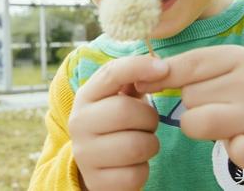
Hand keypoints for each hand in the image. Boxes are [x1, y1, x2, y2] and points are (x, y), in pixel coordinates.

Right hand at [69, 55, 169, 190]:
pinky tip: (134, 164)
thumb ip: (134, 78)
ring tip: (142, 142)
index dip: (140, 67)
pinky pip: (135, 174)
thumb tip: (161, 66)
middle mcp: (78, 123)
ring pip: (135, 145)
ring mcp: (84, 154)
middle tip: (149, 123)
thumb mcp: (118, 97)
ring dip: (150, 144)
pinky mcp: (96, 182)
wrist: (96, 165)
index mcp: (86, 96)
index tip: (164, 69)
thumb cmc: (116, 123)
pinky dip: (143, 170)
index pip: (111, 72)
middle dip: (149, 118)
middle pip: (126, 111)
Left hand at [135, 45, 243, 173]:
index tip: (143, 85)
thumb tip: (138, 76)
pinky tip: (239, 144)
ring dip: (202, 129)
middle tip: (215, 109)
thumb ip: (180, 69)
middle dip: (192, 107)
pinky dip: (232, 151)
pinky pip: (233, 150)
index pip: (186, 64)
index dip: (161, 77)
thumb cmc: (235, 97)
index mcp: (237, 56)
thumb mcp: (214, 73)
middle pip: (189, 96)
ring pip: (197, 122)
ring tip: (223, 125)